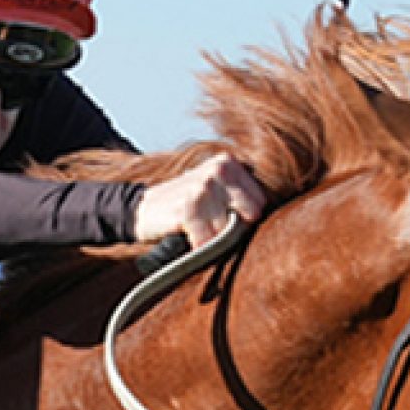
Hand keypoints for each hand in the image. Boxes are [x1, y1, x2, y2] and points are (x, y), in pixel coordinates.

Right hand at [133, 155, 266, 248]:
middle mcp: (219, 170)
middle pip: (249, 217)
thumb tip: (269, 216)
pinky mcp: (188, 209)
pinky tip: (187, 235)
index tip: (226, 219)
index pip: (260, 201)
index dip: (246, 218)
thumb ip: (240, 194)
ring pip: (228, 232)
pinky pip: (207, 242)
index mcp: (228, 162)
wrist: (140, 209)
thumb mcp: (213, 187)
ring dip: (212, 239)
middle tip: (211, 226)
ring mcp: (203, 188)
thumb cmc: (185, 205)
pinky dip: (197, 247)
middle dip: (233, 229)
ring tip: (196, 228)